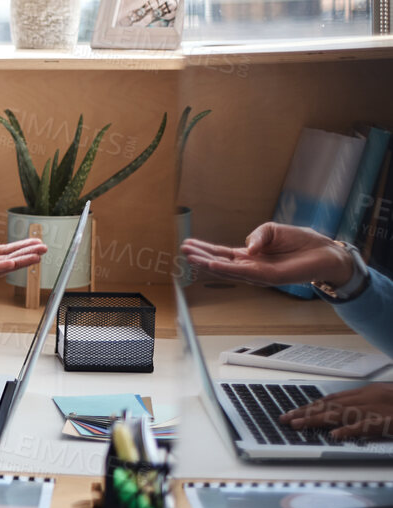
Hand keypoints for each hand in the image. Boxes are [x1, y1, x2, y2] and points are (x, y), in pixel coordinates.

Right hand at [182, 223, 356, 288]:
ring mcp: (258, 274)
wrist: (325, 253)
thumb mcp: (273, 230)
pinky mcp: (269, 277)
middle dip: (201, 257)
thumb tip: (247, 247)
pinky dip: (227, 269)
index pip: (223, 254)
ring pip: (228, 270)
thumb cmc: (301, 242)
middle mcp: (251, 266)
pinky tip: (214, 264)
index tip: (188, 244)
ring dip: (208, 264)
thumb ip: (257, 235)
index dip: (205, 249)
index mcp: (250, 256)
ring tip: (191, 257)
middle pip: (220, 262)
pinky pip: (244, 273)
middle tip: (183, 250)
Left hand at [280, 382, 392, 440]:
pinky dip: (350, 430)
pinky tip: (336, 435)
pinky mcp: (390, 421)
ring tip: (297, 424)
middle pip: (331, 404)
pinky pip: (367, 426)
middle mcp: (370, 397)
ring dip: (317, 419)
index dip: (312, 405)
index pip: (333, 398)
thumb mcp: (387, 400)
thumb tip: (347, 419)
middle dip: (305, 411)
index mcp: (369, 392)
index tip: (294, 411)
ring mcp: (379, 408)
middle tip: (284, 418)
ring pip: (341, 413)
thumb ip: (370, 405)